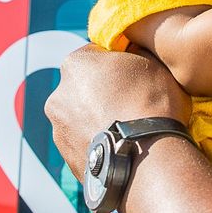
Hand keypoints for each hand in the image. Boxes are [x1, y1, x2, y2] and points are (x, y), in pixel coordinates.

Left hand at [46, 45, 192, 181]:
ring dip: (99, 120)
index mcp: (74, 64)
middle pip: (84, 87)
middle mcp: (58, 96)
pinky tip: (123, 147)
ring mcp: (59, 131)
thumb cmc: (150, 103)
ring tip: (129, 129)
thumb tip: (134, 52)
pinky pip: (87, 145)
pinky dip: (100, 144)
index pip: (96, 54)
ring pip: (82, 119)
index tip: (135, 74)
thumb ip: (136, 52)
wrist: (146, 161)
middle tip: (133, 102)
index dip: (118, 61)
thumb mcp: (153, 61)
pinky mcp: (68, 160)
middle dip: (104, 93)